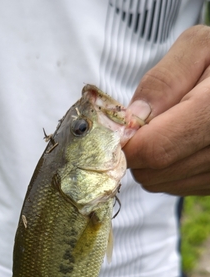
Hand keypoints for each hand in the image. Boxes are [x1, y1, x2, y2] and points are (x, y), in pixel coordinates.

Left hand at [124, 25, 209, 195]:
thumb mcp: (200, 49)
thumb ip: (163, 81)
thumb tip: (133, 119)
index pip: (155, 149)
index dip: (127, 142)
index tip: (119, 127)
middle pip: (152, 171)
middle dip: (135, 149)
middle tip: (144, 122)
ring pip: (158, 182)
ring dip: (149, 160)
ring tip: (169, 127)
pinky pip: (174, 186)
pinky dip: (166, 168)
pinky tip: (180, 143)